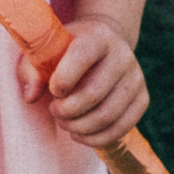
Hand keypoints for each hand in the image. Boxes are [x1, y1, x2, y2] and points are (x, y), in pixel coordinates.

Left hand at [18, 14, 148, 150]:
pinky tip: (80, 134)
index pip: (82, 56)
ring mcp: (136, 77)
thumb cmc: (65, 51)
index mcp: (98, 35)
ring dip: (80, 127)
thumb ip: (31, 70)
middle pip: (94, 93)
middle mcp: (122, 54)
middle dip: (67, 111)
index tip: (53, 90)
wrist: (102, 46)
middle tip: (55, 111)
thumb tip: (31, 96)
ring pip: (107, 115)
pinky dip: (97, 139)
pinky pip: (122, 127)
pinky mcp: (142, 98)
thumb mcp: (45, 51)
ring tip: (65, 123)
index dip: (63, 79)